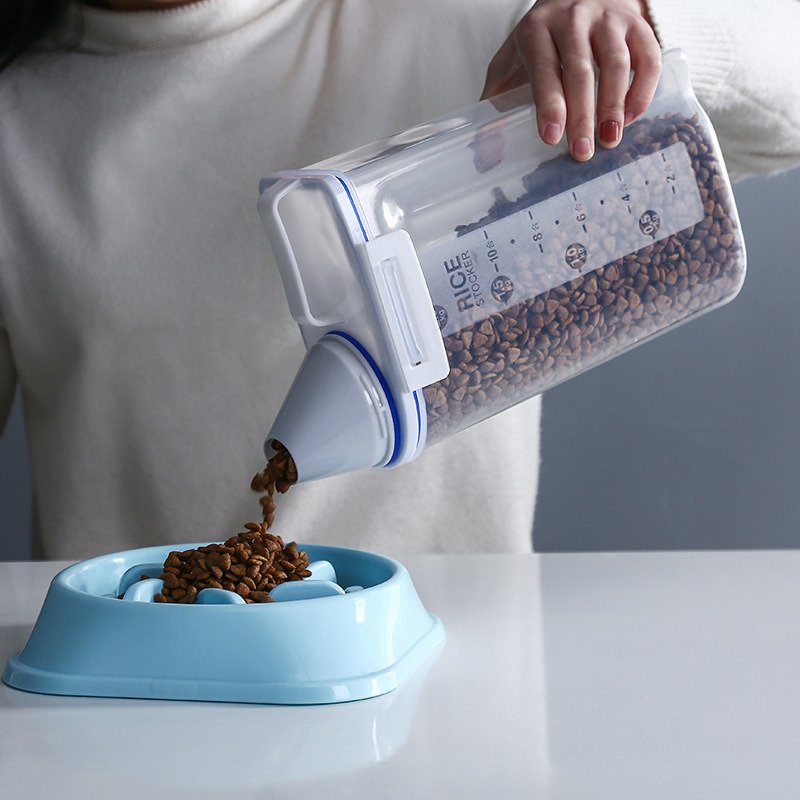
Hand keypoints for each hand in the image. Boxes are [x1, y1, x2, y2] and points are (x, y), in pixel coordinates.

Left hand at [482, 0, 661, 160]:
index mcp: (536, 30)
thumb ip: (494, 104)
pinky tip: (630, 118)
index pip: (544, 68)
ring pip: (617, 63)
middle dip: (582, 114)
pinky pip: (648, 57)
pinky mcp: (637, 24)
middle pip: (581, 70)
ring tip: (609, 141)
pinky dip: (642, 90)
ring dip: (614, 106)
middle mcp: (573, 18)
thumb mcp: (509, 64)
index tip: (552, 137)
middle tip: (582, 152)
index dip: (549, 104)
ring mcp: (608, 19)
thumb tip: (484, 156)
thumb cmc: (538, 44)